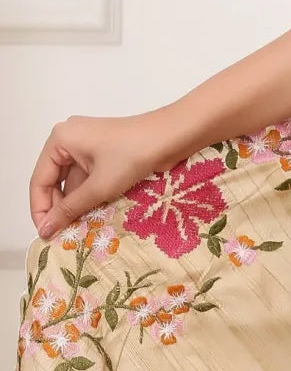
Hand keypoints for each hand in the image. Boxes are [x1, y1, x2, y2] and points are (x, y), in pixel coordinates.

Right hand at [29, 107, 194, 239]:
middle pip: (54, 181)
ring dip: (76, 204)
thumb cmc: (132, 155)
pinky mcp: (104, 151)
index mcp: (60, 139)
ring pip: (73, 181)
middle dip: (59, 208)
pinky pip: (88, 176)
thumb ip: (69, 210)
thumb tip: (44, 231)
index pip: (39, 180)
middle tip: (63, 235)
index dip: (40, 210)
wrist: (172, 135)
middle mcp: (69, 138)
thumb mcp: (98, 186)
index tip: (46, 234)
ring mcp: (87, 144)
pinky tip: (93, 214)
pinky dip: (90, 195)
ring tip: (78, 229)